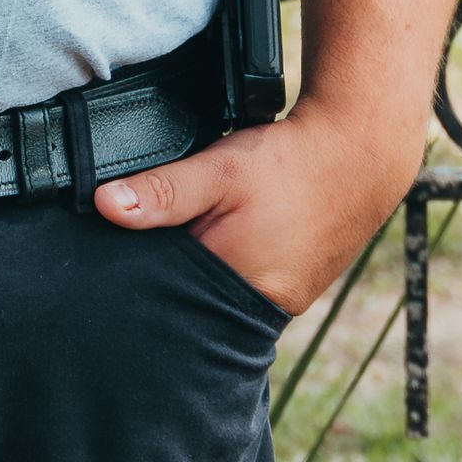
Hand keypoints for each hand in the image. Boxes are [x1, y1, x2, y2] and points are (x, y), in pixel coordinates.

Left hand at [94, 99, 420, 317]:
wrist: (357, 154)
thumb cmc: (288, 163)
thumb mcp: (219, 168)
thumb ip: (163, 191)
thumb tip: (104, 205)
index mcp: (234, 286)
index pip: (167, 295)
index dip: (140, 270)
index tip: (118, 250)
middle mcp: (260, 307)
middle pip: (193, 299)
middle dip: (171, 272)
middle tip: (163, 230)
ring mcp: (281, 301)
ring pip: (219, 292)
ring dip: (202, 266)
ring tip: (198, 229)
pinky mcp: (293, 288)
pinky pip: (246, 285)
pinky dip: (229, 264)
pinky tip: (227, 235)